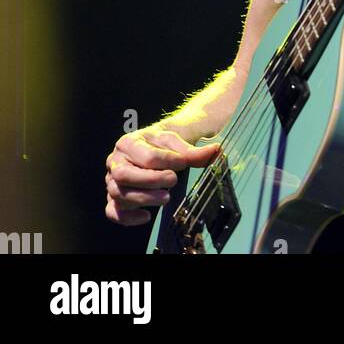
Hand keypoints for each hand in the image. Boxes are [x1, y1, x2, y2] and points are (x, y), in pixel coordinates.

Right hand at [105, 123, 220, 226]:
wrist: (154, 148)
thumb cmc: (163, 146)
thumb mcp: (177, 143)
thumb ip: (194, 150)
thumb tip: (215, 151)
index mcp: (129, 143)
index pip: (146, 156)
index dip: (167, 161)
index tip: (183, 163)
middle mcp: (115, 161)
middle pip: (125, 175)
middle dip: (151, 181)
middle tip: (173, 181)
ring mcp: (111, 181)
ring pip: (119, 194)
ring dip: (144, 198)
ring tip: (167, 198)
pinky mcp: (113, 198)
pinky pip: (112, 211)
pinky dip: (127, 218)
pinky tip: (147, 216)